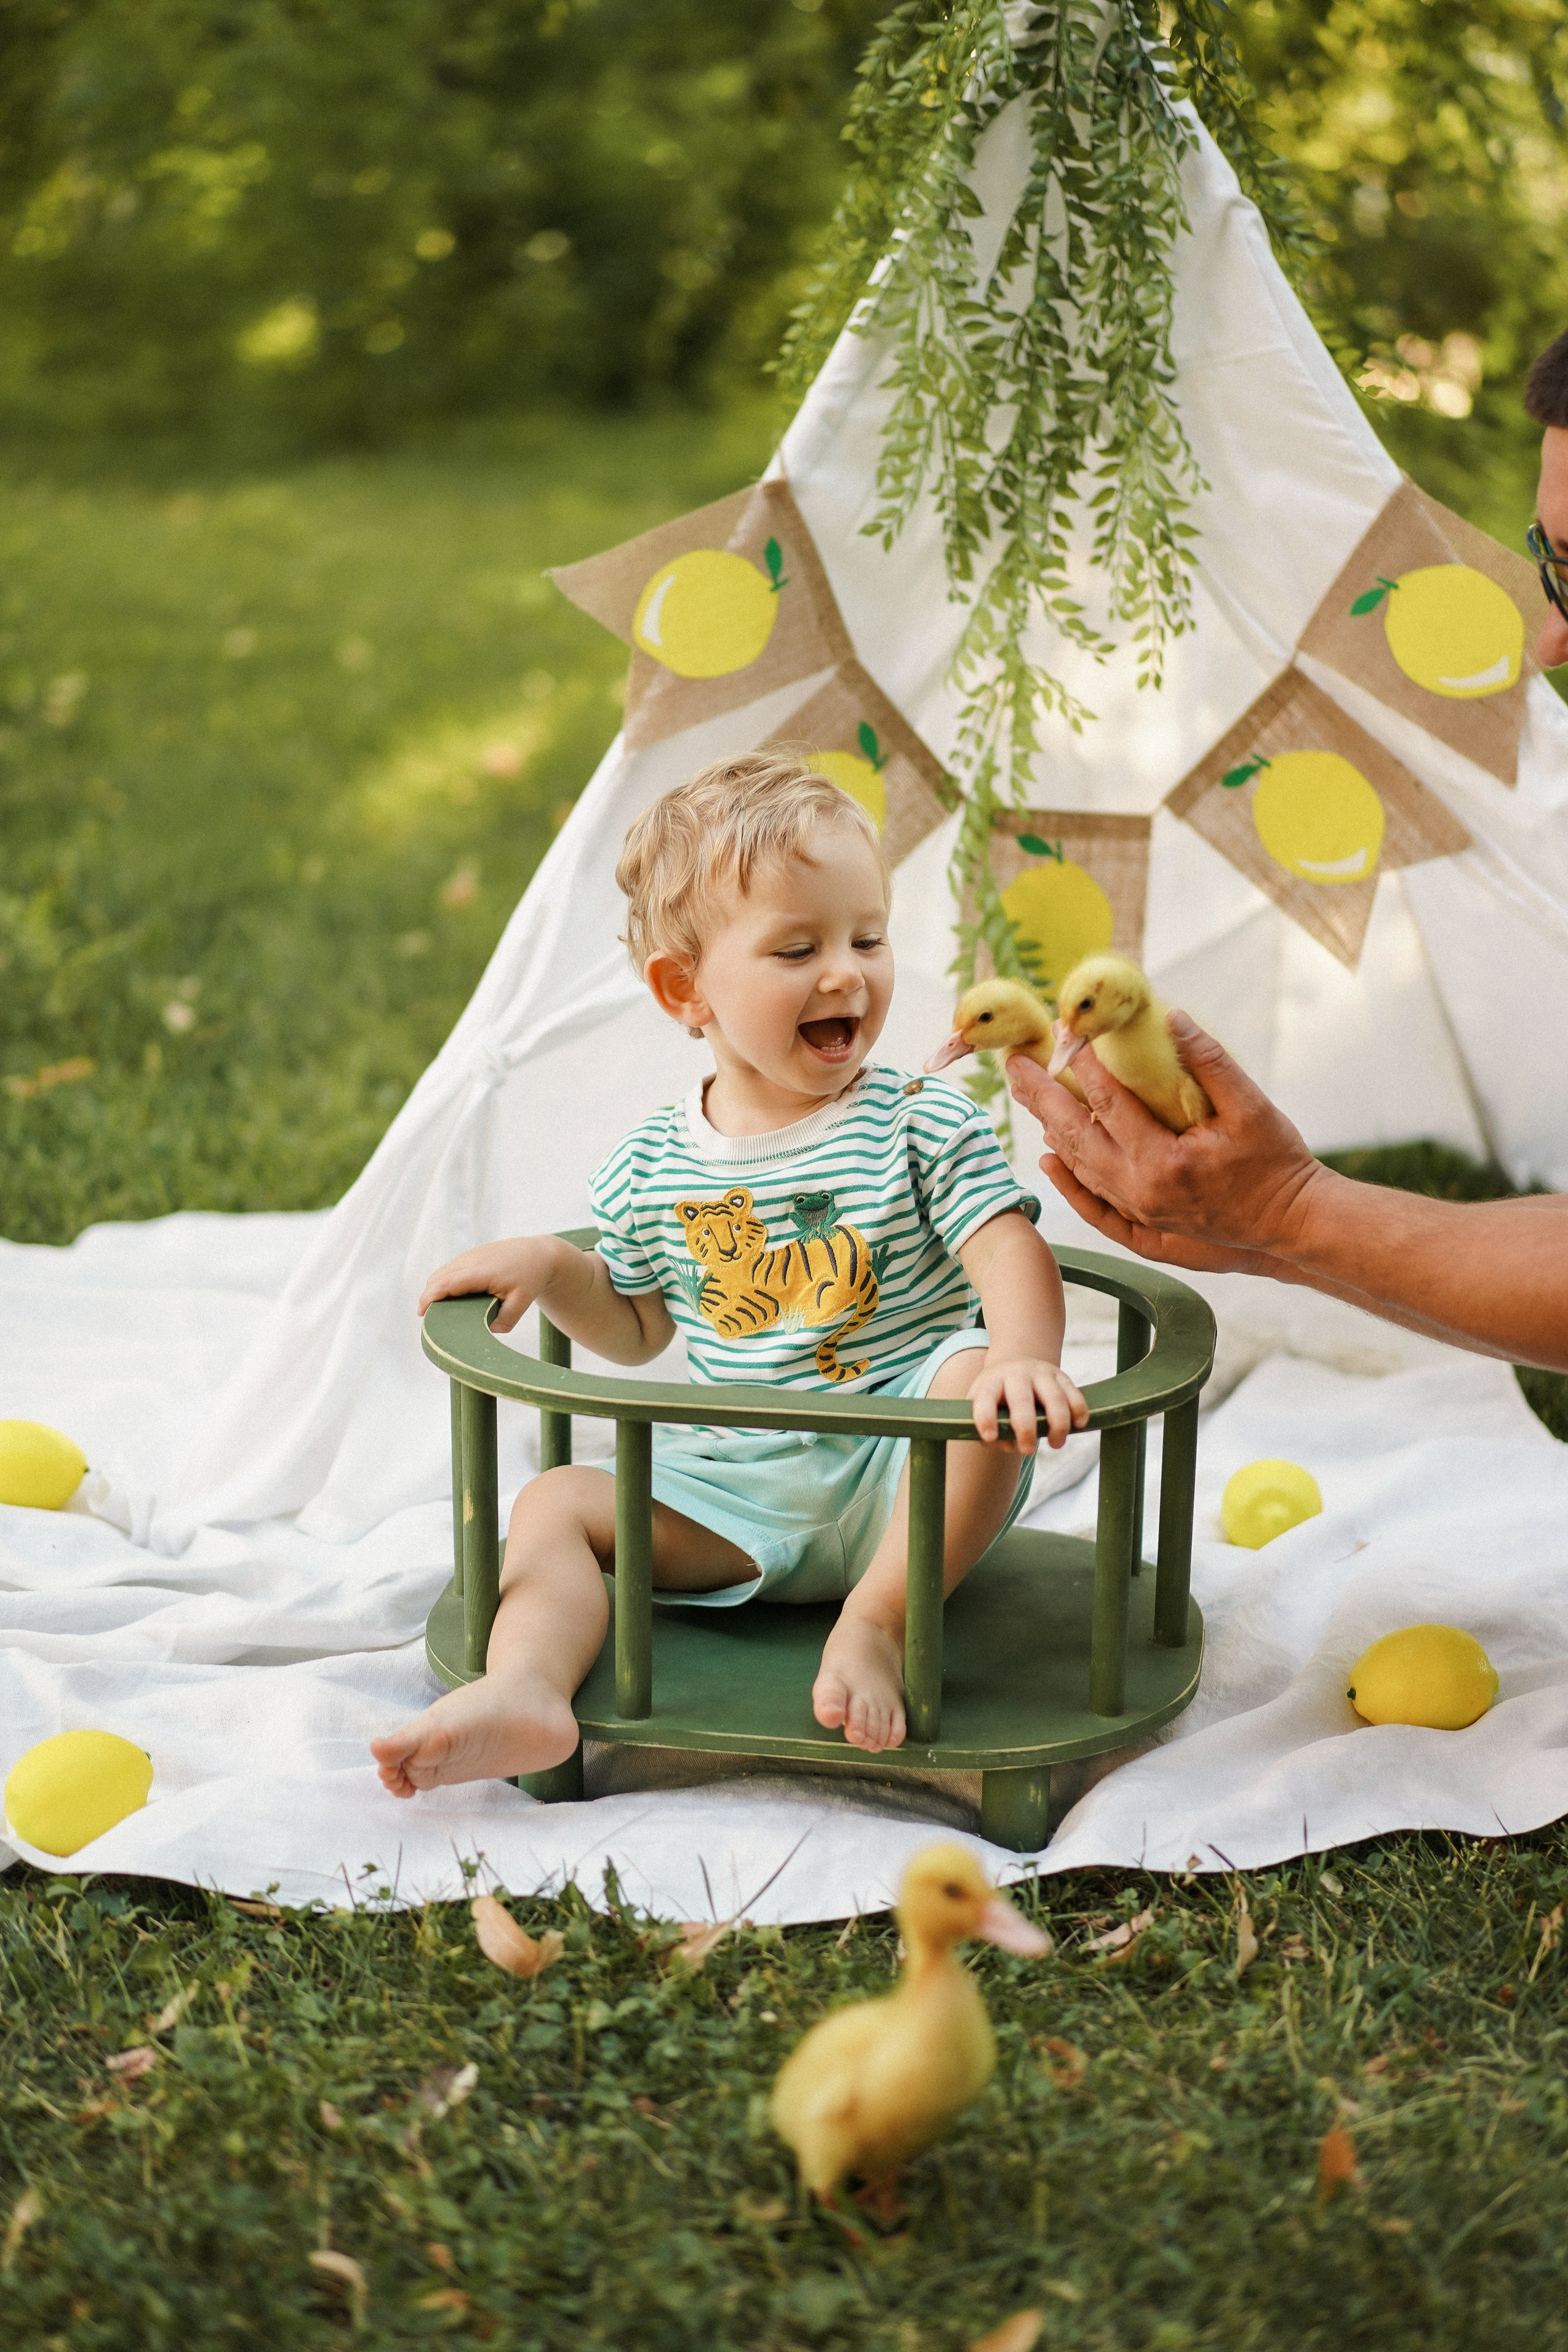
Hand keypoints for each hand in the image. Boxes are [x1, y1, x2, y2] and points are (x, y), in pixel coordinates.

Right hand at [417, 1237, 554, 1330]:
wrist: (540, 1254)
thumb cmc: (531, 1278)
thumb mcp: (521, 1304)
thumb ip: (503, 1321)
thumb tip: (484, 1332)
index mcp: (481, 1271)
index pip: (446, 1283)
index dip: (430, 1297)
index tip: (421, 1313)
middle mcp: (472, 1259)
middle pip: (438, 1277)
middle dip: (428, 1297)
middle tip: (428, 1319)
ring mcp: (470, 1255)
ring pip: (442, 1271)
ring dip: (435, 1288)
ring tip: (436, 1310)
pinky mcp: (471, 1254)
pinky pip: (450, 1268)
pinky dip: (443, 1281)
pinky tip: (447, 1296)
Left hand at [967, 1357, 1087, 1453]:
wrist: (1013, 1366)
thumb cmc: (996, 1399)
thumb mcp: (984, 1410)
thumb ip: (990, 1434)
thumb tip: (1009, 1445)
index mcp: (990, 1383)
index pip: (985, 1399)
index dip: (986, 1418)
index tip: (990, 1437)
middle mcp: (1015, 1374)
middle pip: (1021, 1400)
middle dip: (1026, 1428)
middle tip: (1028, 1451)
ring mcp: (1040, 1372)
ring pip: (1054, 1397)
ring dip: (1058, 1424)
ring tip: (1056, 1444)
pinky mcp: (1060, 1375)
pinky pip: (1073, 1393)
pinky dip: (1079, 1410)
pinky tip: (1079, 1425)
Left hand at [1005, 1013, 1326, 1276]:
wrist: (1292, 1223)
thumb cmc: (1276, 1162)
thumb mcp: (1252, 1106)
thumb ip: (1211, 1061)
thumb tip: (1174, 1018)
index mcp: (1164, 1160)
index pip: (1108, 1104)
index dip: (1082, 1066)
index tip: (1062, 1034)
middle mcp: (1142, 1190)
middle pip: (1076, 1136)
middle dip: (1041, 1096)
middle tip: (1015, 1064)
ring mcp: (1140, 1212)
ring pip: (1080, 1167)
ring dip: (1050, 1129)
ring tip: (1026, 1095)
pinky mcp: (1145, 1227)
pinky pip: (1093, 1203)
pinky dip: (1068, 1181)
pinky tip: (1049, 1160)